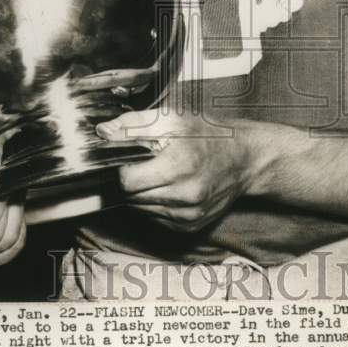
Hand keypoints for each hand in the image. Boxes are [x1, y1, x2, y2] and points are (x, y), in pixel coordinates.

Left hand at [96, 110, 253, 231]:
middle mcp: (185, 196)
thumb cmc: (208, 135)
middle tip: (143, 163)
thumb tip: (103, 133)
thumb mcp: (172, 119)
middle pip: (131, 197)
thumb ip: (134, 124)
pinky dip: (154, 204)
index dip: (121, 168)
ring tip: (157, 173)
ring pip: (141, 210)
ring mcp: (188, 216)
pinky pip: (156, 218)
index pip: (127, 181)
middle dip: (131, 180)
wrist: (244, 159)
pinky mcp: (190, 227)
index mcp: (179, 166)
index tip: (126, 157)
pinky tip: (167, 187)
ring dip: (141, 193)